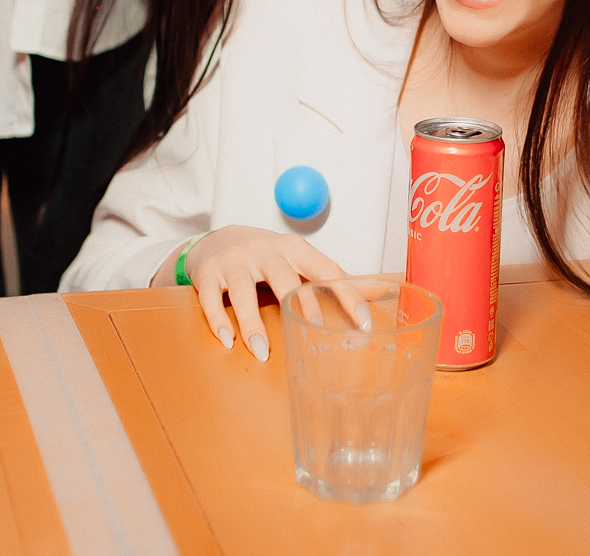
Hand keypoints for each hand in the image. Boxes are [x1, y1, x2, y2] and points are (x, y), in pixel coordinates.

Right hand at [156, 227, 349, 362]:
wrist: (216, 239)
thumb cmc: (266, 255)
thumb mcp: (299, 260)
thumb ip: (333, 277)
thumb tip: (381, 290)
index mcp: (293, 249)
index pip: (325, 270)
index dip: (346, 294)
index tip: (363, 322)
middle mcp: (264, 252)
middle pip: (282, 276)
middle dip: (298, 302)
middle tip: (312, 329)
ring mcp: (234, 262)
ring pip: (243, 291)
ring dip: (252, 323)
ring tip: (261, 351)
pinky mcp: (208, 273)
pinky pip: (211, 297)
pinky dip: (218, 320)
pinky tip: (227, 340)